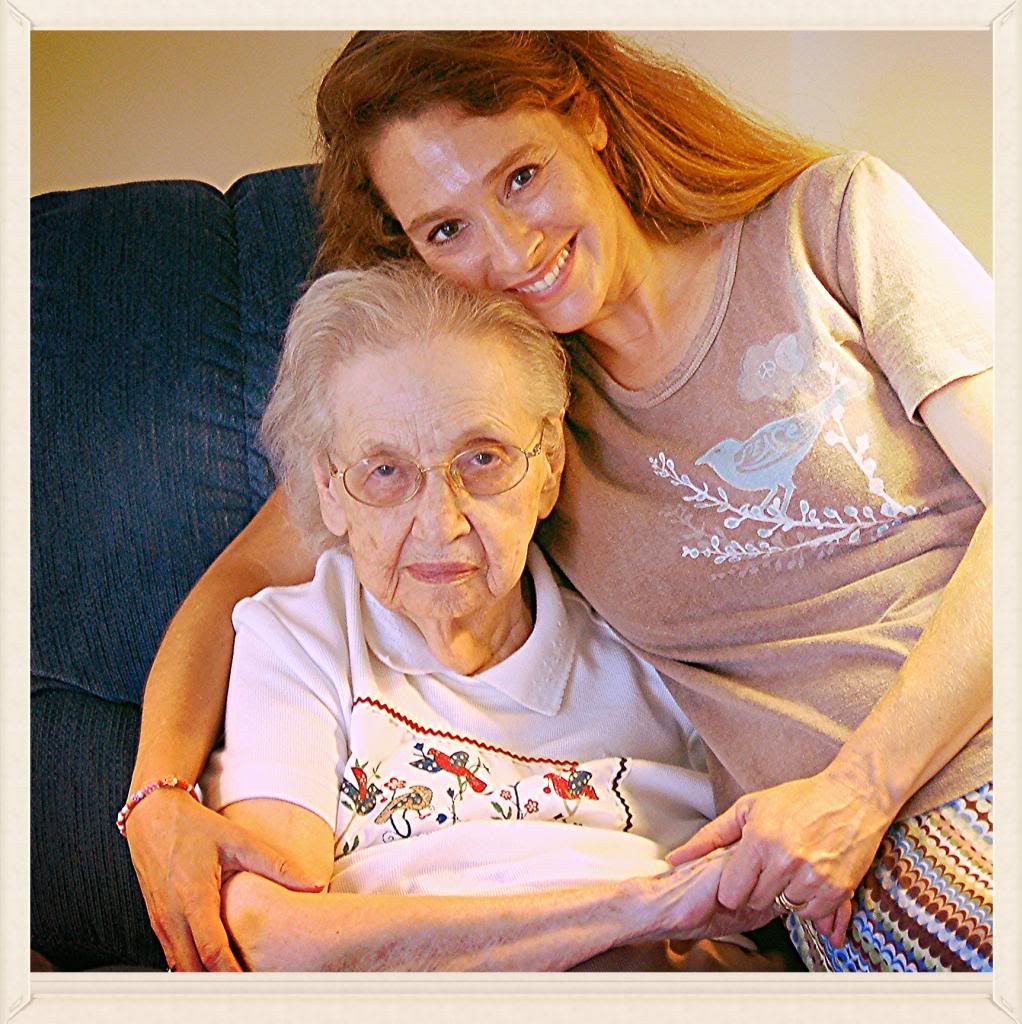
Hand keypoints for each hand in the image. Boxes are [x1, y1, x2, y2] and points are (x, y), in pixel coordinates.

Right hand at [124, 788, 321, 970]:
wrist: (152, 817)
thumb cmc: (193, 827)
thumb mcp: (238, 840)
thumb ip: (277, 864)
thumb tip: (313, 883)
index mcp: (193, 896)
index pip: (212, 950)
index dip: (232, 972)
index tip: (254, 985)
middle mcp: (171, 915)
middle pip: (193, 969)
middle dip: (219, 984)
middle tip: (249, 991)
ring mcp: (160, 922)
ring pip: (180, 967)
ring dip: (204, 978)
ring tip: (236, 984)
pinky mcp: (156, 923)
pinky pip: (173, 956)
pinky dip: (192, 967)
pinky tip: (213, 968)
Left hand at [666, 771, 892, 944]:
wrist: (851, 797)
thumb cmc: (798, 800)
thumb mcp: (748, 809)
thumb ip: (710, 836)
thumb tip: (676, 858)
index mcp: (759, 841)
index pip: (731, 893)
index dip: (732, 886)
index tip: (740, 875)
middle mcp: (785, 862)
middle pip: (755, 902)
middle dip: (757, 888)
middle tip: (768, 866)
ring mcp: (813, 877)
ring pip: (783, 909)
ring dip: (783, 894)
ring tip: (790, 868)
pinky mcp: (837, 889)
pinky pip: (811, 914)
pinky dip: (807, 902)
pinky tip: (807, 877)